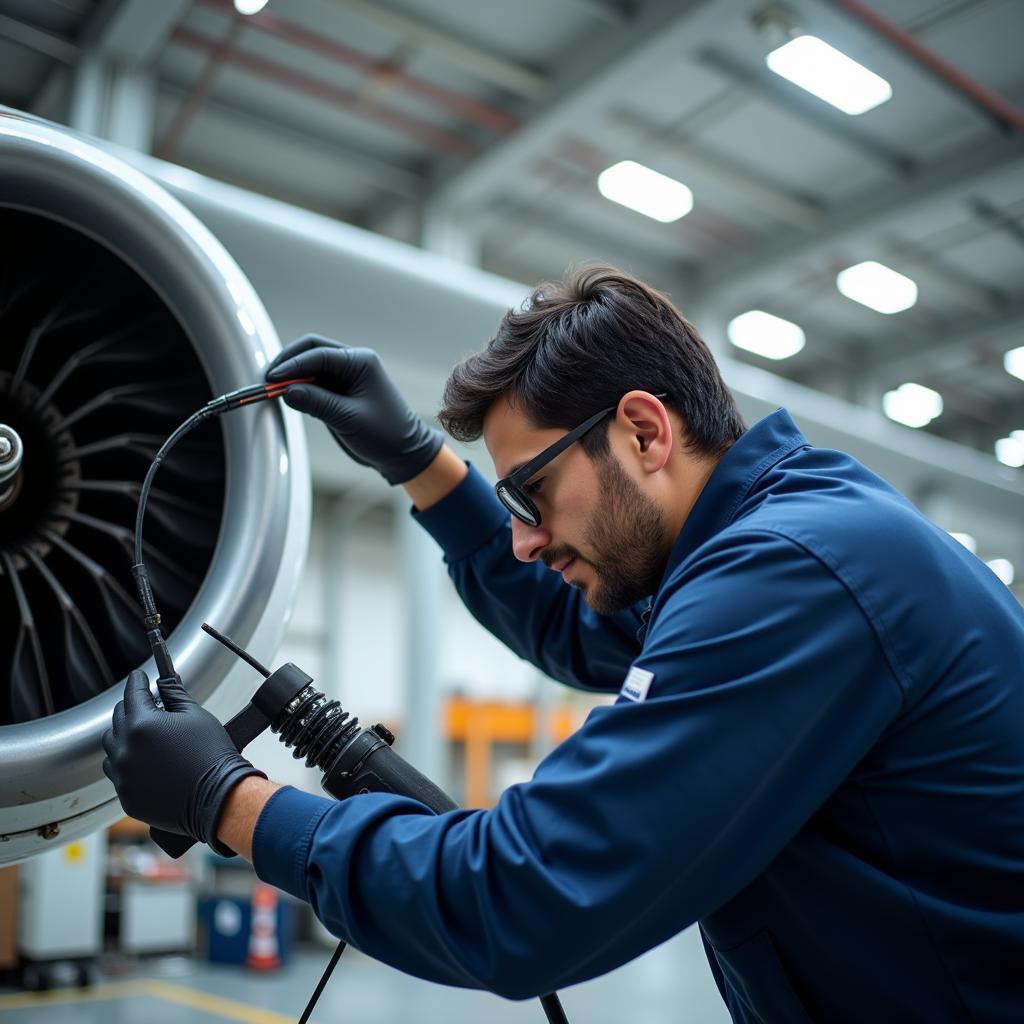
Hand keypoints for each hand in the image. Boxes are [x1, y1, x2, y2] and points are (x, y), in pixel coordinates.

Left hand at [102, 670, 264, 855]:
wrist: (218, 797)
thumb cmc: (211, 757)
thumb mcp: (196, 715)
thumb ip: (174, 694)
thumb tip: (165, 681)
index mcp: (142, 726)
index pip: (132, 693)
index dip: (137, 681)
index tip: (138, 677)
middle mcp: (126, 750)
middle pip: (118, 718)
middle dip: (132, 707)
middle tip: (148, 704)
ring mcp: (123, 776)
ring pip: (112, 746)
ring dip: (125, 735)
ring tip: (145, 735)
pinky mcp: (126, 796)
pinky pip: (117, 774)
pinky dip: (127, 763)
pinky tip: (146, 760)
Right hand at [266, 335, 442, 484]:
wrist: (403, 452)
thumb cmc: (385, 434)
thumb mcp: (349, 419)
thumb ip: (317, 403)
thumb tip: (286, 391)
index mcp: (360, 362)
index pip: (318, 354)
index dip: (292, 365)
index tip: (272, 380)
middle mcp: (352, 363)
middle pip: (311, 350)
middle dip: (288, 363)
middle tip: (267, 380)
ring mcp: (345, 376)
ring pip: (310, 365)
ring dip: (291, 374)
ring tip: (270, 389)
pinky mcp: (339, 391)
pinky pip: (313, 381)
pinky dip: (297, 386)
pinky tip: (284, 395)